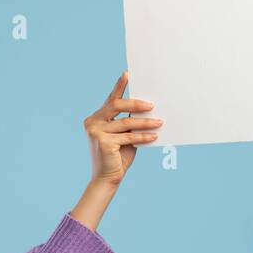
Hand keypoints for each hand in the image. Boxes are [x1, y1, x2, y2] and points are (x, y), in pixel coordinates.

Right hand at [82, 70, 162, 186]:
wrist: (107, 179)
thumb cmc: (117, 157)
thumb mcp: (124, 136)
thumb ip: (129, 123)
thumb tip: (147, 109)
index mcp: (96, 118)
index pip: (110, 99)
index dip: (119, 86)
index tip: (128, 73)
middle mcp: (93, 122)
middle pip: (116, 105)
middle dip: (135, 103)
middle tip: (152, 104)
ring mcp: (96, 132)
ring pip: (126, 122)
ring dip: (145, 122)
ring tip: (160, 122)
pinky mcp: (103, 142)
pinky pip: (128, 136)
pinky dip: (143, 136)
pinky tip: (154, 136)